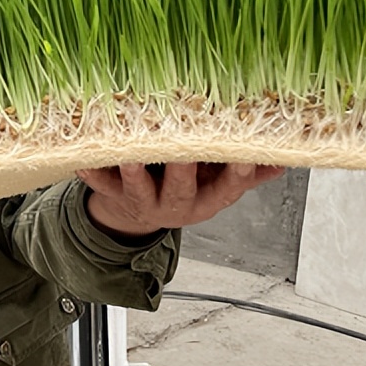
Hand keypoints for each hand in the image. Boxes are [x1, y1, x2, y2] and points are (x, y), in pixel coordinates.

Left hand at [76, 162, 283, 239]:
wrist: (137, 215)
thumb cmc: (182, 188)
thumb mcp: (217, 185)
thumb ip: (246, 172)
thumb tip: (283, 157)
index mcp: (205, 200)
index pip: (226, 189)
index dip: (237, 176)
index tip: (244, 158)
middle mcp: (174, 205)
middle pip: (181, 190)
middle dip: (183, 171)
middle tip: (184, 150)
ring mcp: (142, 201)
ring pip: (138, 190)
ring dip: (134, 174)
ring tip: (130, 156)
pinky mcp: (113, 195)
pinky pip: (100, 186)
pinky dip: (91, 174)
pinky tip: (83, 161)